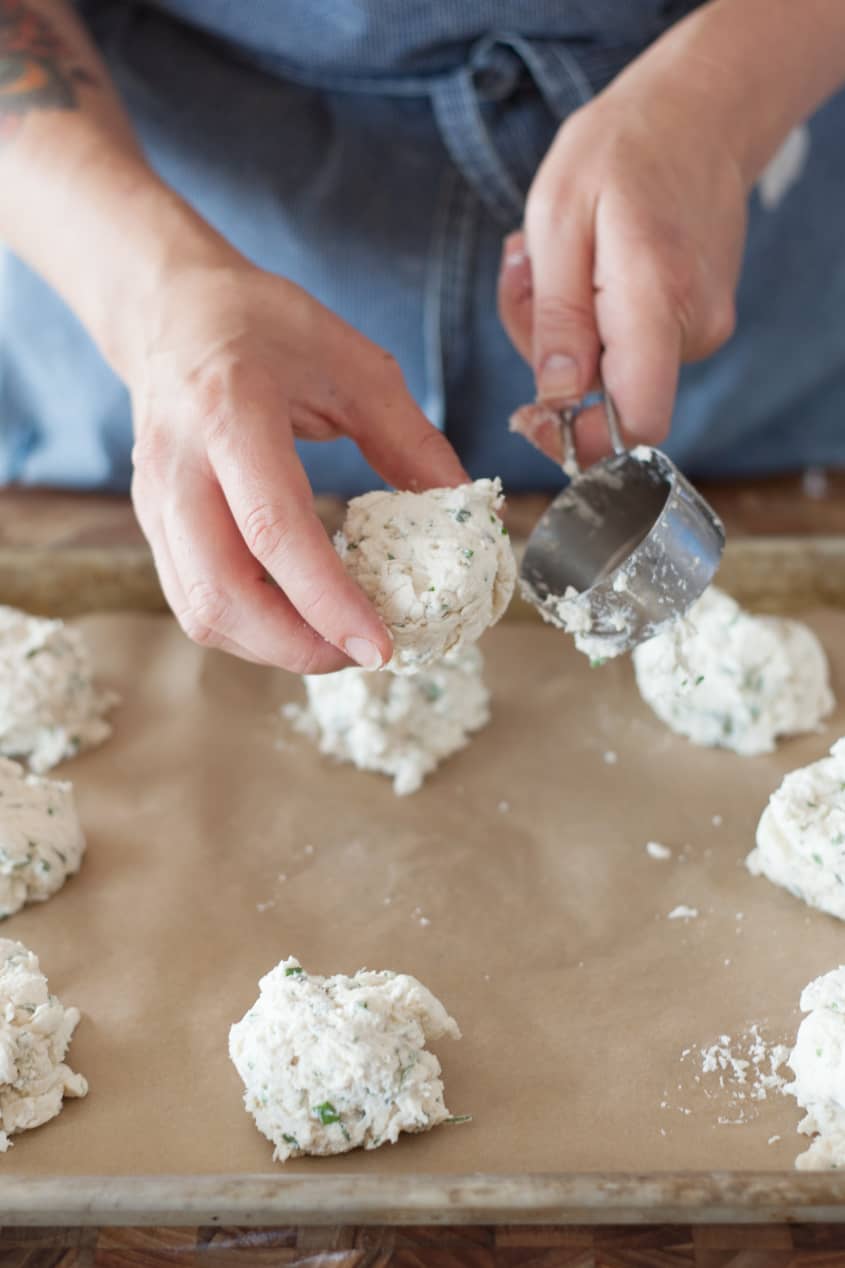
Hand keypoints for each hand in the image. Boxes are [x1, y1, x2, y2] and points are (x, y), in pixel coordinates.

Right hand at [129, 260, 467, 672]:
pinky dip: (246, 630)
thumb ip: (411, 440)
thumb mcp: (355, 364)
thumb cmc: (267, 328)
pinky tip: (294, 621)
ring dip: (270, 647)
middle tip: (362, 655)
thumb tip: (465, 511)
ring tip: (334, 643)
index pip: (275, 527)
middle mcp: (180, 464)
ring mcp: (155, 498)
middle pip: (221, 591)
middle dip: (296, 646)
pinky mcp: (151, 522)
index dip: (328, 600)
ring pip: (199, 609)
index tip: (381, 646)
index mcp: (232, 411)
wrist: (172, 309)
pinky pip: (191, 600)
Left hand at [499, 55, 748, 465]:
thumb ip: (557, 318)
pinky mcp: (694, 323)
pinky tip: (580, 262)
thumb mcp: (559, 219)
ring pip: (609, 372)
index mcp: (656, 303)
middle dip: (546, 356)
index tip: (531, 414)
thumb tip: (558, 399)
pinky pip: (625, 347)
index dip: (579, 439)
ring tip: (548, 256)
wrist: (697, 111)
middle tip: (522, 276)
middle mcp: (693, 328)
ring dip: (560, 329)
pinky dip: (586, 316)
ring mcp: (700, 328)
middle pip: (606, 398)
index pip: (635, 425)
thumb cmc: (621, 151)